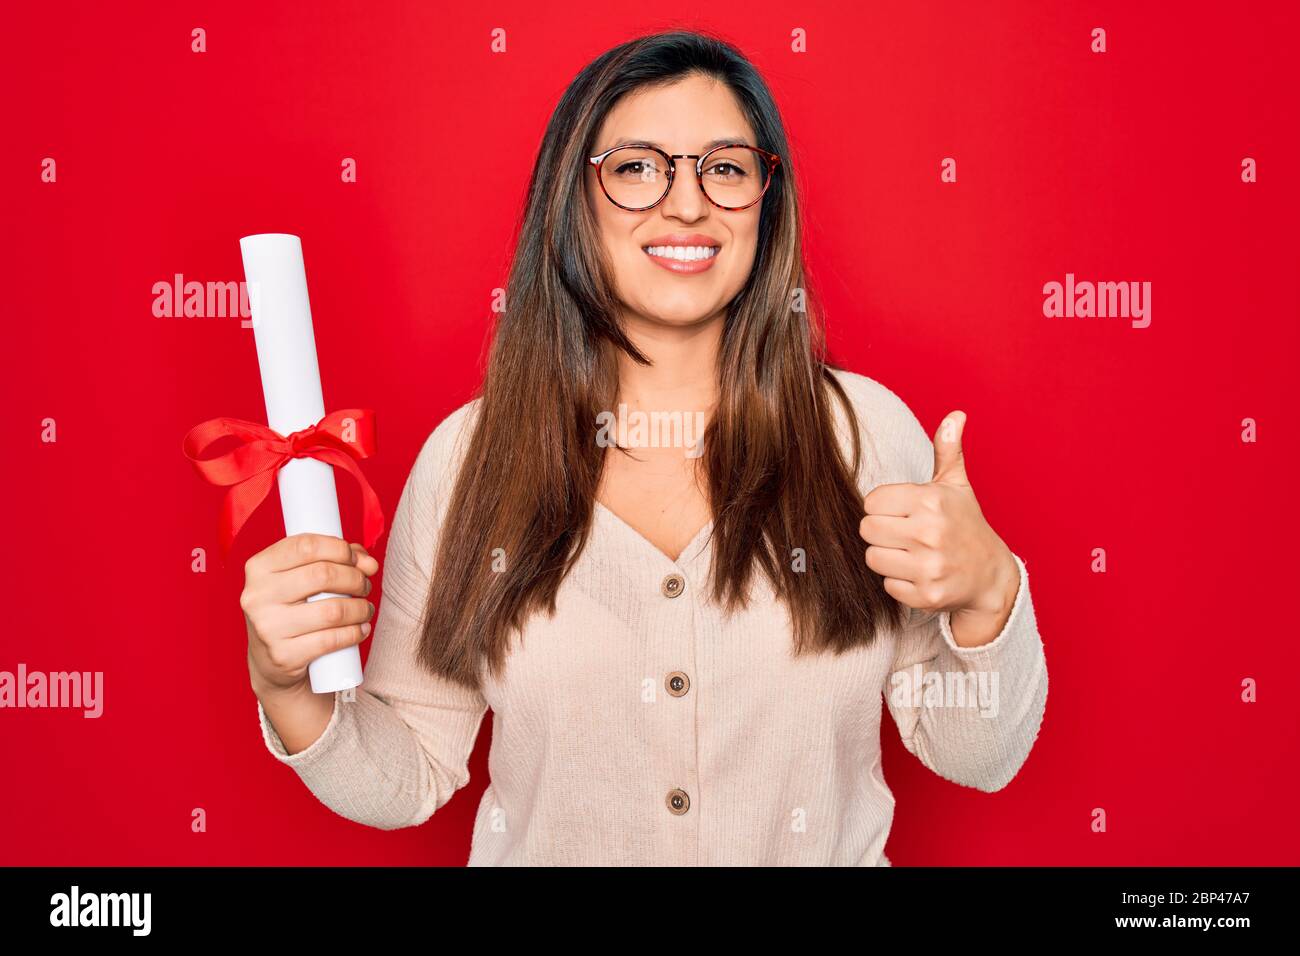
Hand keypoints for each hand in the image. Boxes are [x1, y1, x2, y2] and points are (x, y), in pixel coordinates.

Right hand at [242, 533, 380, 694]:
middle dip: (355, 578)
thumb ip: (334, 560)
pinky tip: (360, 629)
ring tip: (365, 609)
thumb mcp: (301, 578)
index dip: (339, 548)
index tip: (356, 560)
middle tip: (364, 586)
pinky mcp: (283, 655)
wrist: (269, 660)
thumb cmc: (291, 609)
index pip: (306, 546)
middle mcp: (258, 596)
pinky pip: (331, 640)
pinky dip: (355, 633)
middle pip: (323, 575)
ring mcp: (268, 627)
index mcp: (259, 567)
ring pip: (332, 610)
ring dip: (360, 608)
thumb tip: (369, 563)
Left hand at [859, 411, 1018, 646]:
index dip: (882, 507)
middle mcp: (929, 533)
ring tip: (910, 553)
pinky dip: (898, 582)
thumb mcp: (957, 486)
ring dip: (886, 557)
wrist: (991, 576)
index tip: (902, 512)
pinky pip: (887, 585)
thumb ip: (947, 450)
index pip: (871, 501)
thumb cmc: (966, 525)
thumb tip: (956, 415)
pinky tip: (918, 573)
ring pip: (872, 558)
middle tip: (903, 533)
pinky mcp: (926, 595)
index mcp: (932, 501)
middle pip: (866, 529)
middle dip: (880, 531)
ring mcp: (929, 567)